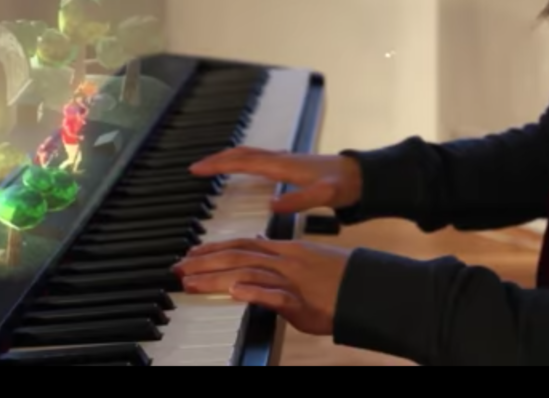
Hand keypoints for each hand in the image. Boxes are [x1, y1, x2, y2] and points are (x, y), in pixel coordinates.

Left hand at [172, 238, 352, 335]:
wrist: (370, 289)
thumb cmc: (339, 280)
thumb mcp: (307, 261)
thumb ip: (280, 257)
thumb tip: (258, 248)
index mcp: (286, 251)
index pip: (243, 244)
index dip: (214, 248)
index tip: (191, 254)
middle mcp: (286, 261)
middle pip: (238, 257)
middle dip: (204, 262)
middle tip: (178, 269)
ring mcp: (293, 280)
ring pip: (248, 274)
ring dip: (217, 278)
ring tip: (192, 282)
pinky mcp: (302, 302)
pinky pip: (276, 296)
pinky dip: (255, 292)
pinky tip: (236, 292)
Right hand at [190, 147, 362, 213]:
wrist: (362, 176)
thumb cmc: (345, 185)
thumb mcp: (324, 196)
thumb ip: (300, 200)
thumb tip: (272, 204)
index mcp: (284, 166)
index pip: (244, 161)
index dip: (219, 165)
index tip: (197, 169)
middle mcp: (282, 159)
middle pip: (242, 154)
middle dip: (217, 159)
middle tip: (195, 167)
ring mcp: (286, 160)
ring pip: (250, 154)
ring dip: (229, 158)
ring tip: (212, 166)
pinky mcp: (292, 164)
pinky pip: (259, 159)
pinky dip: (244, 161)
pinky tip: (243, 169)